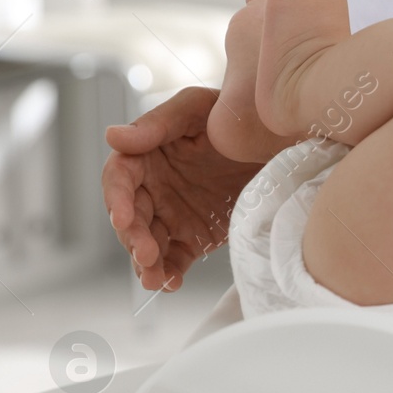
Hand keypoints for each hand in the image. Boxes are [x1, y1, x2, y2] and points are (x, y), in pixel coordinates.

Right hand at [101, 86, 261, 290]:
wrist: (281, 142)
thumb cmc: (236, 113)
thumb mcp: (198, 108)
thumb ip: (157, 124)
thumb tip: (111, 136)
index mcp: (147, 155)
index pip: (119, 178)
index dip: (116, 199)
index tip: (122, 218)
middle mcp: (155, 187)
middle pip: (131, 217)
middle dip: (133, 238)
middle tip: (146, 254)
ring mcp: (173, 214)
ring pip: (149, 242)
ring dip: (146, 263)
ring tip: (155, 279)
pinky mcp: (195, 236)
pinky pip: (175, 258)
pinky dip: (170, 273)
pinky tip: (170, 284)